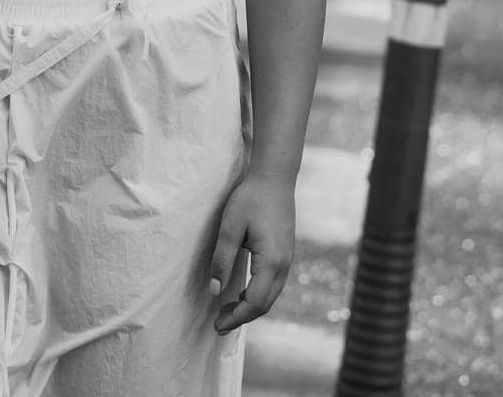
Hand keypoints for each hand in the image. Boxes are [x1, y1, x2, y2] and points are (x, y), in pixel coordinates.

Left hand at [210, 171, 294, 335]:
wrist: (275, 177)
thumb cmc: (250, 198)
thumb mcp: (230, 227)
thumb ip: (222, 259)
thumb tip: (215, 291)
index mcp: (271, 261)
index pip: (255, 303)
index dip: (236, 317)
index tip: (217, 324)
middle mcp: (284, 265)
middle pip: (264, 304)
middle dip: (242, 317)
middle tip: (218, 322)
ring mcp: (287, 259)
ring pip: (271, 296)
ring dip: (250, 307)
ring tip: (227, 309)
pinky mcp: (285, 253)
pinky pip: (273, 284)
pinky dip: (258, 295)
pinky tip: (243, 291)